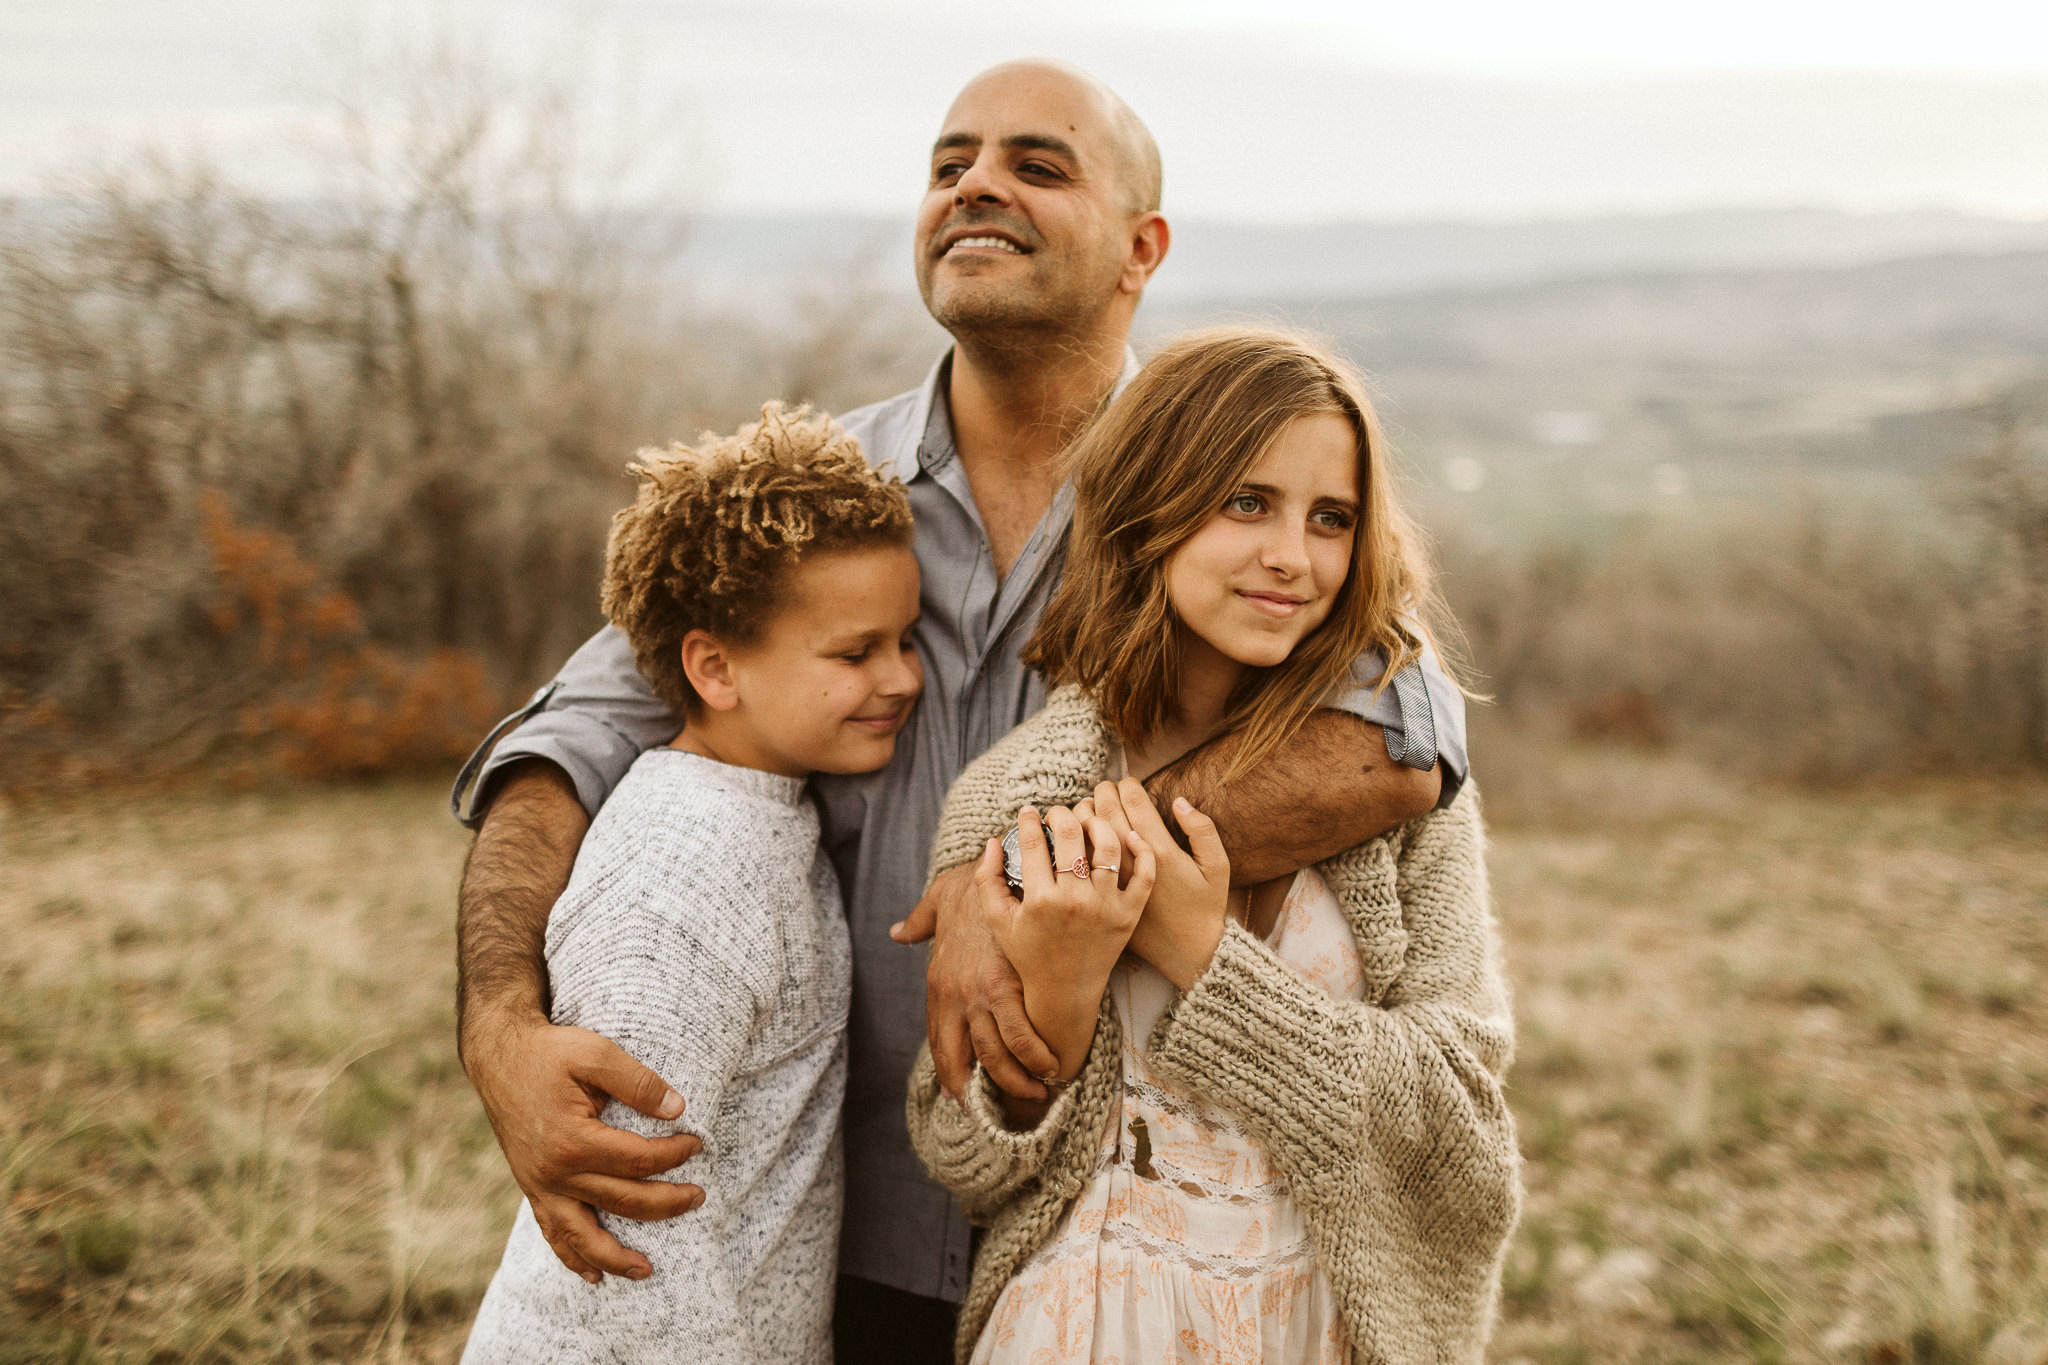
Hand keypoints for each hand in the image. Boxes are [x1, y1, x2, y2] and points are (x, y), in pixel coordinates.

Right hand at [465, 1008, 704, 1282]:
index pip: (637, 1161)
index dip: (672, 1155)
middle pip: (621, 1201)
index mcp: (573, 1141)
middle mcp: (554, 1173)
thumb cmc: (549, 1052)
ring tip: (646, 1270)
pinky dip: (571, 1256)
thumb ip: (637, 1082)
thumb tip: (677, 1109)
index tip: (696, 1144)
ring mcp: (540, 1186)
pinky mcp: (531, 1188)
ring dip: (615, 1257)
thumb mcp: (594, 1052)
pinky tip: (592, 1275)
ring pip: (582, 1235)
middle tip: (697, 1198)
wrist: (498, 1056)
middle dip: (665, 1203)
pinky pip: (552, 1232)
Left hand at [892, 863, 1059, 1100]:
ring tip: (1036, 1090)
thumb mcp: (936, 901)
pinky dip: (1036, 1057)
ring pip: (995, 1056)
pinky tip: (1051, 1065)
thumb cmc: (971, 882)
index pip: (940, 1041)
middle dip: (978, 1091)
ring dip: (1015, 1081)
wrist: (997, 865)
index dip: (950, 1073)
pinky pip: (1021, 1037)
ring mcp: (979, 994)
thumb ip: (918, 922)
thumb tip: (896, 932)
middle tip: (996, 1110)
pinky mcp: (1008, 987)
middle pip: (962, 1059)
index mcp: (937, 983)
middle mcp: (953, 996)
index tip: (961, 1094)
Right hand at [975, 804, 1155, 1077]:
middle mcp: (1075, 901)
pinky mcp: (1130, 915)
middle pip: (1071, 834)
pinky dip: (1141, 850)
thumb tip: (992, 842)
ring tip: (1087, 822)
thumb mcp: (999, 920)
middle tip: (1057, 814)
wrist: (1065, 991)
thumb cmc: (1028, 953)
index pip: (1035, 842)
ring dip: (1097, 822)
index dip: (1029, 819)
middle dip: (1060, 814)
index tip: (1028, 811)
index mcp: (1040, 901)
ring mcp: (1106, 908)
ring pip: (1109, 845)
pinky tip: (1128, 837)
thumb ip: (988, 880)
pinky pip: (1144, 874)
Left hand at [1091, 779, 1230, 989]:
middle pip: (1102, 810)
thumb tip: (1179, 800)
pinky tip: (1079, 841)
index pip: (1132, 800)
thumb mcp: (1218, 868)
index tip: (1127, 783)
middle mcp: (1130, 866)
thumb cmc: (1205, 909)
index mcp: (1160, 852)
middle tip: (1105, 791)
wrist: (1186, 956)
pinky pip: (1076, 863)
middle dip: (1101, 792)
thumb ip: (1203, 830)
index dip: (1126, 784)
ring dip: (1082, 814)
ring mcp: (1108, 884)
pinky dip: (1072, 845)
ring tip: (1089, 811)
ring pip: (1082, 833)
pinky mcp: (1096, 899)